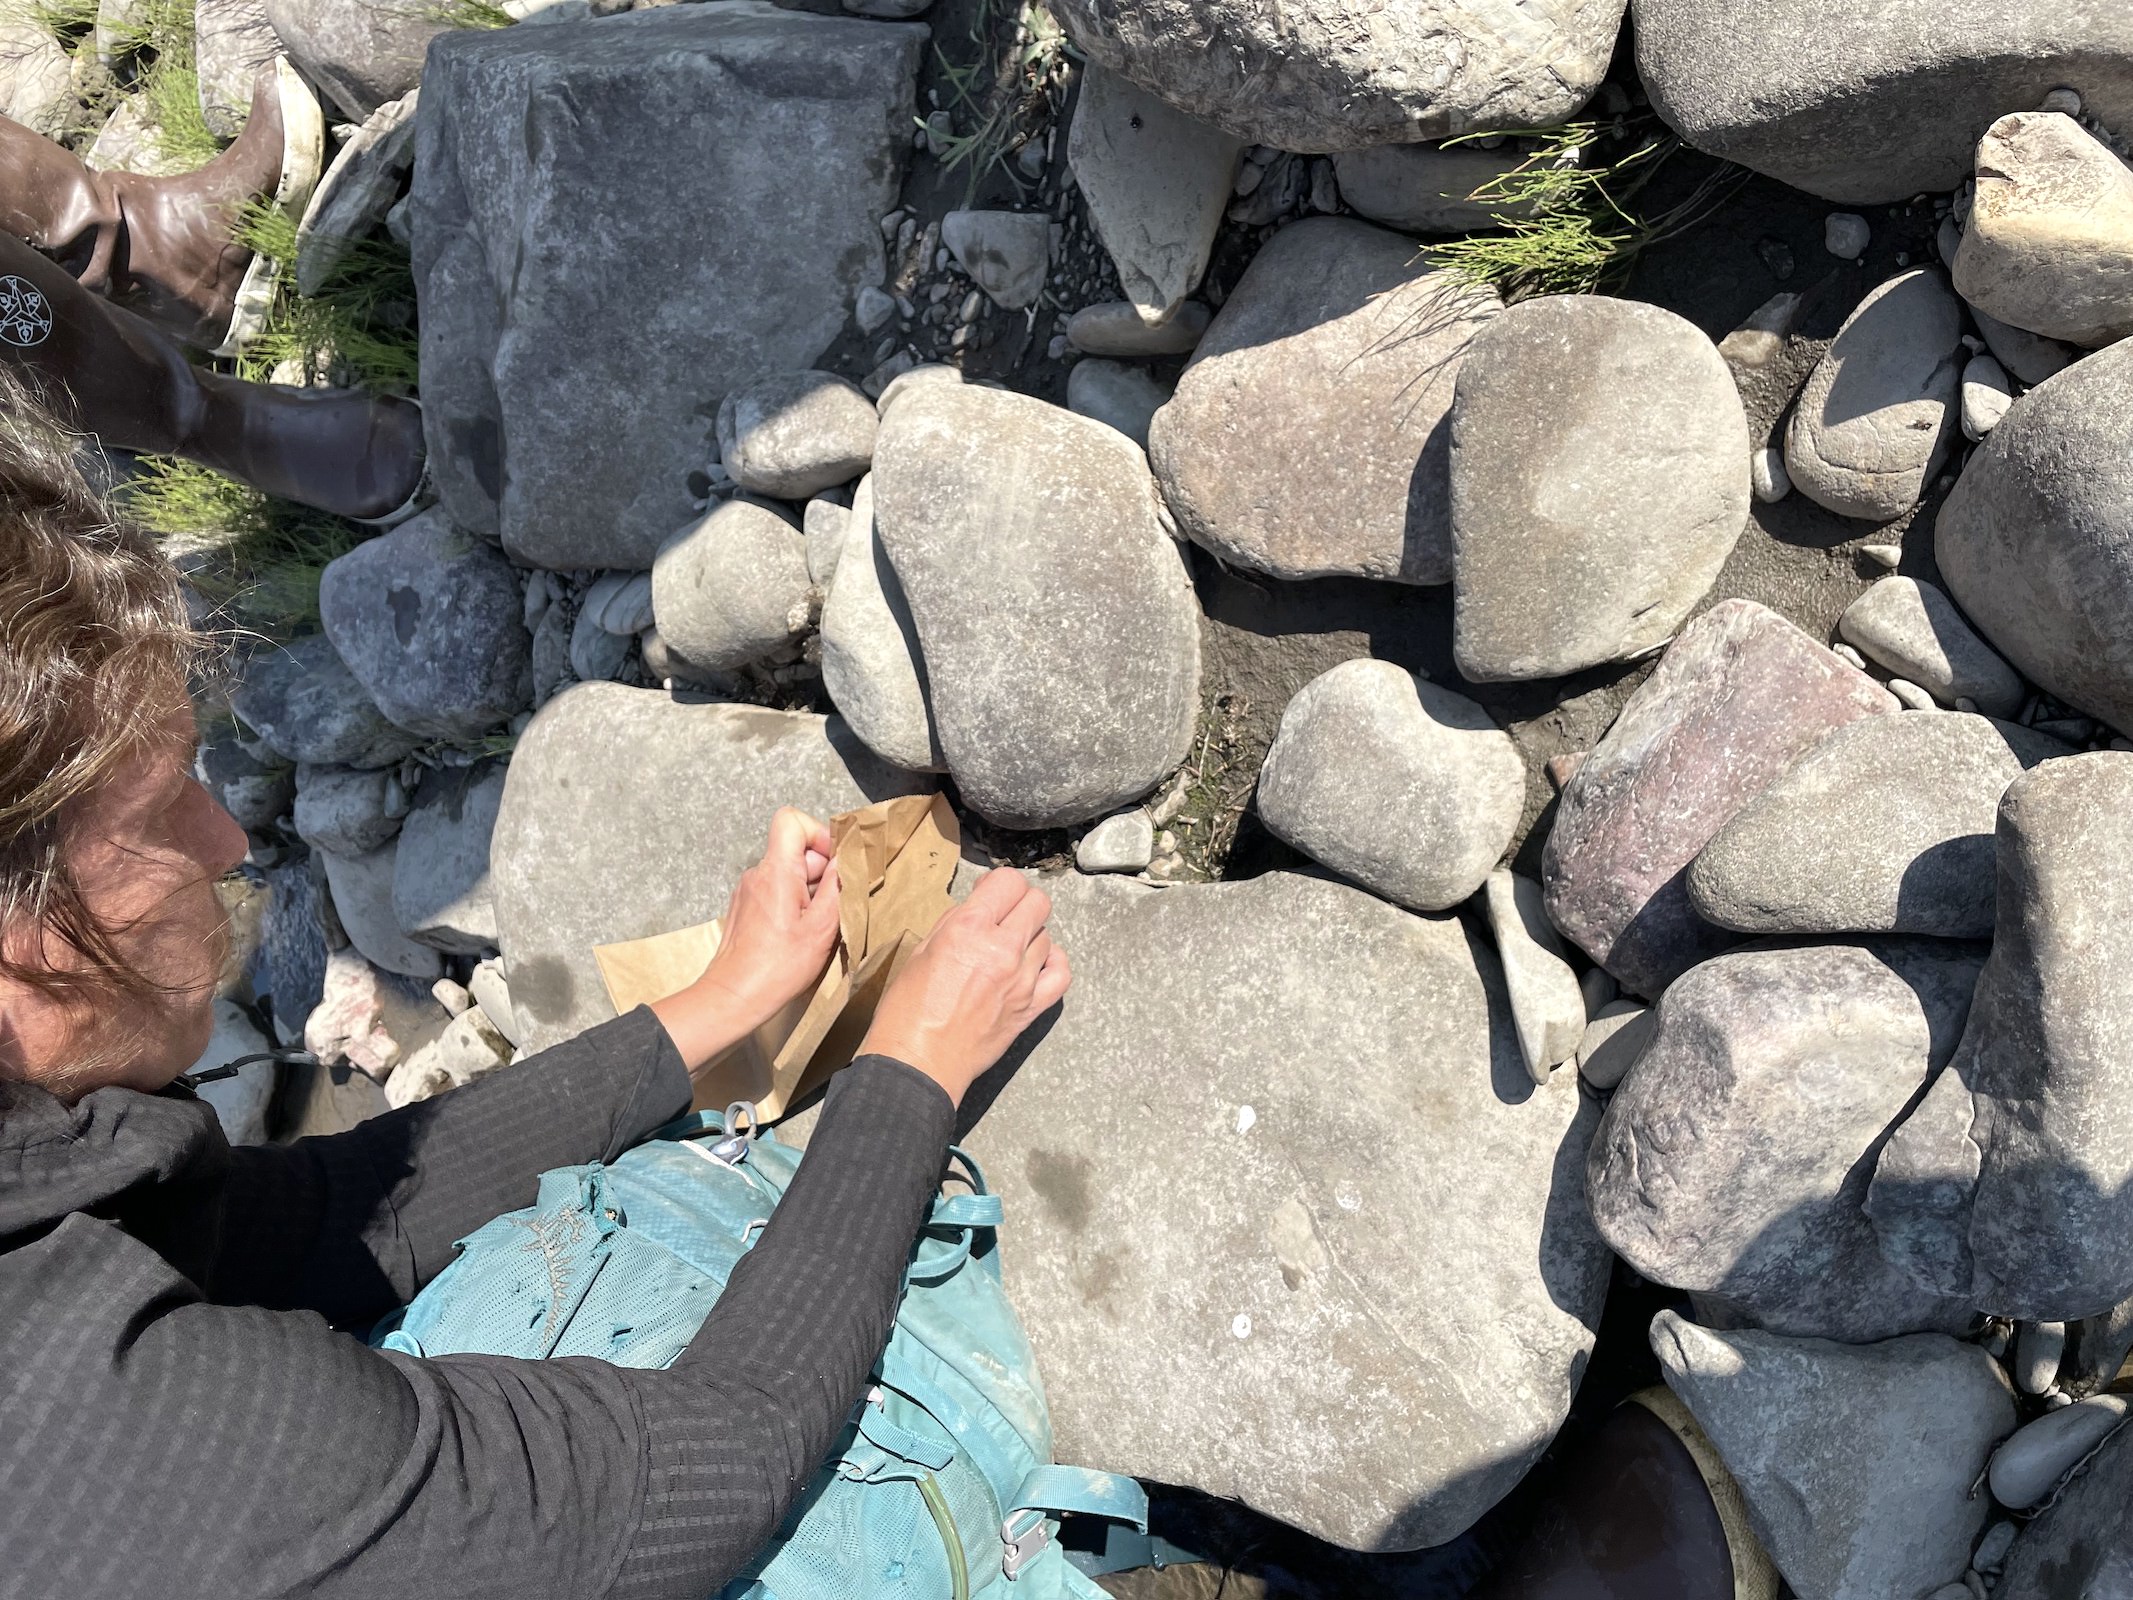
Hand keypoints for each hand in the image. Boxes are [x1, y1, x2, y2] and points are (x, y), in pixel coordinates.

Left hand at [652, 808, 840, 1070]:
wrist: (734, 996)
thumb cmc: (777, 967)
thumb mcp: (822, 928)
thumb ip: (838, 887)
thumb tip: (846, 860)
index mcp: (776, 871)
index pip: (791, 820)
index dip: (817, 834)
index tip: (833, 865)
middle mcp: (757, 873)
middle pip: (795, 850)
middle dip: (820, 872)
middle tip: (831, 907)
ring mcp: (748, 891)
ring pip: (788, 873)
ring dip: (809, 892)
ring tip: (815, 927)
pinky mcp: (745, 907)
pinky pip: (776, 891)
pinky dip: (793, 905)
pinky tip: (798, 935)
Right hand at [860, 867, 1070, 1106]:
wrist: (918, 1063)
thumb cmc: (907, 1011)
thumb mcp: (921, 952)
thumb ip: (954, 924)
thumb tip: (977, 909)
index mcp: (969, 929)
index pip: (1009, 882)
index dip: (1000, 884)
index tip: (990, 895)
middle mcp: (1002, 949)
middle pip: (1038, 903)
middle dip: (1020, 904)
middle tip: (1003, 918)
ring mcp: (1022, 980)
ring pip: (1047, 937)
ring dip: (1030, 937)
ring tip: (1009, 950)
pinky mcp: (1031, 1008)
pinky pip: (1061, 975)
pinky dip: (1053, 964)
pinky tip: (1037, 965)